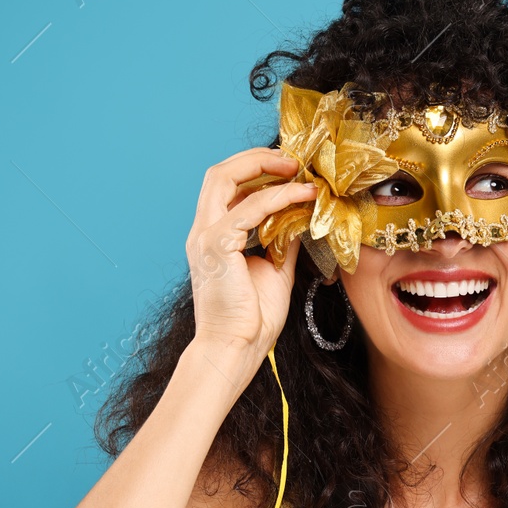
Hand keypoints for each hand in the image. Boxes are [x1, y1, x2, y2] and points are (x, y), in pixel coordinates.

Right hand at [186, 147, 314, 363]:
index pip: (228, 187)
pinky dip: (278, 197)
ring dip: (265, 167)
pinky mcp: (216, 246)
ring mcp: (206, 237)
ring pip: (224, 179)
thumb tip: (302, 215)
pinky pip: (249, 209)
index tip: (291, 169)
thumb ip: (284, 239)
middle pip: (219, 173)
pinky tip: (303, 196)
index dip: (257, 170)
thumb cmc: (253, 318)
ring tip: (299, 169)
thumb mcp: (276, 268)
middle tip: (294, 160)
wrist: (236, 348)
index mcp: (214, 236)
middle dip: (257, 158)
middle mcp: (204, 231)